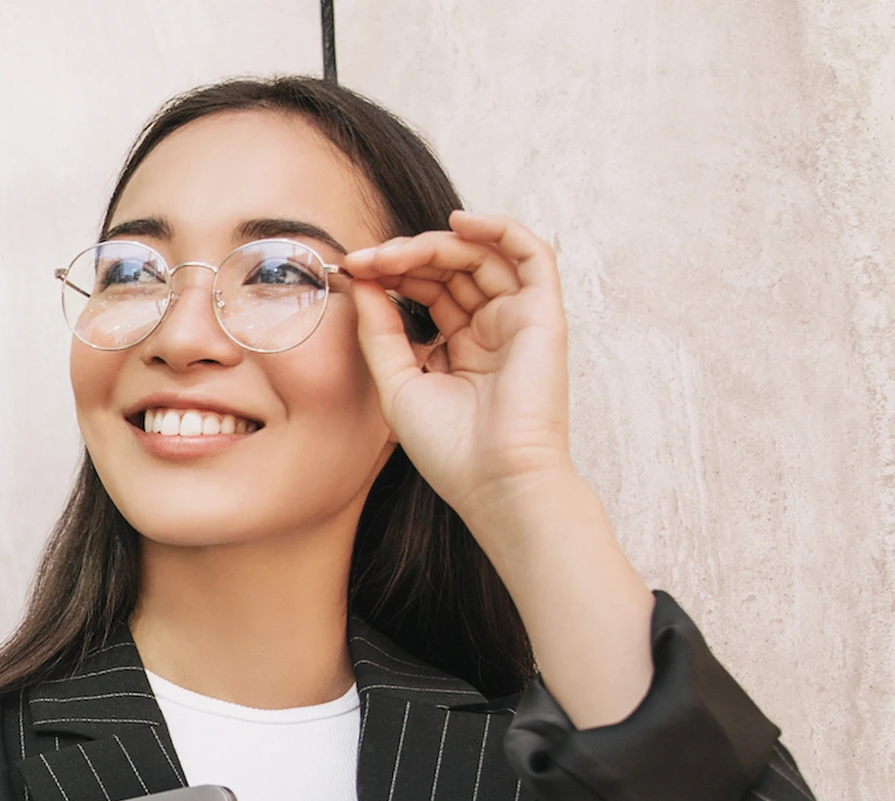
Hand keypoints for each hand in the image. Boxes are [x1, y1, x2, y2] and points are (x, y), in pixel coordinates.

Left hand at [345, 211, 657, 727]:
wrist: (497, 482)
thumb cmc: (449, 452)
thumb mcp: (396, 384)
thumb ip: (379, 332)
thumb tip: (360, 280)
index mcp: (458, 351)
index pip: (425, 291)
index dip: (389, 273)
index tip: (351, 270)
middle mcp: (490, 332)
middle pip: (450, 269)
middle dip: (406, 256)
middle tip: (368, 259)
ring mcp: (517, 321)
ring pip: (481, 256)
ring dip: (437, 244)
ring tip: (398, 252)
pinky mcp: (543, 315)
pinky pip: (531, 253)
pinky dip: (499, 228)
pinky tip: (459, 223)